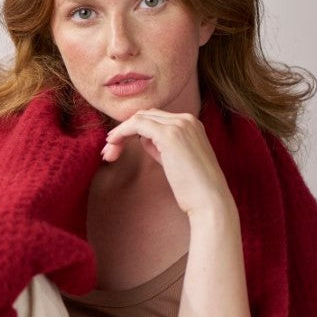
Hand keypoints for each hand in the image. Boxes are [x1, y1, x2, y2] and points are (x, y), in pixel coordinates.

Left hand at [101, 109, 233, 218]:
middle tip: (108, 152)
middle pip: (145, 116)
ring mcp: (179, 125)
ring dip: (119, 133)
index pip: (154, 118)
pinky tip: (112, 143)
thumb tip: (143, 139)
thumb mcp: (175, 160)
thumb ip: (160, 146)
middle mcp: (187, 119)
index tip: (117, 147)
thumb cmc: (193, 188)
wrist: (209, 200)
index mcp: (191, 124)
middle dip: (123, 131)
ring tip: (108, 152)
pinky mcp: (170, 135)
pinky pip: (137, 125)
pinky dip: (121, 132)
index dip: (132, 130)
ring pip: (139, 118)